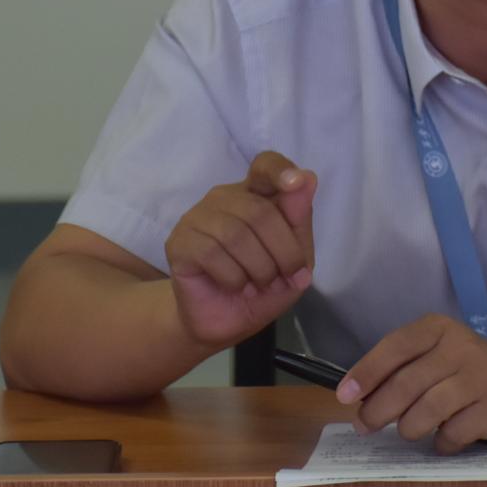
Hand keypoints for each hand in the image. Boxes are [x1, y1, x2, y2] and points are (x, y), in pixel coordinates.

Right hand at [164, 151, 315, 348]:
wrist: (227, 321)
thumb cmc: (263, 284)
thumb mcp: (296, 257)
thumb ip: (299, 220)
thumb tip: (308, 177)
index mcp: (256, 194)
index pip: (265, 165)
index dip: (280, 170)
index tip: (295, 182)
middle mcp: (224, 198)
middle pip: (259, 211)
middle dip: (283, 252)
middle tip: (286, 277)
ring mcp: (197, 217)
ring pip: (236, 234)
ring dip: (259, 269)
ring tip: (258, 284)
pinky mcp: (179, 242)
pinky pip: (212, 253)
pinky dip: (234, 278)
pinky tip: (235, 285)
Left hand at [337, 314, 486, 453]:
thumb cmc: (469, 372)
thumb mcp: (438, 356)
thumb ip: (402, 370)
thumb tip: (358, 399)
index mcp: (440, 329)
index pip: (396, 346)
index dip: (366, 372)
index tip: (344, 396)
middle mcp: (462, 347)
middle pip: (407, 384)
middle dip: (378, 411)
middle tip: (366, 426)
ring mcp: (482, 377)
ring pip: (427, 411)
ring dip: (409, 429)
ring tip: (410, 431)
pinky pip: (453, 433)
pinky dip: (441, 443)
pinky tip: (445, 439)